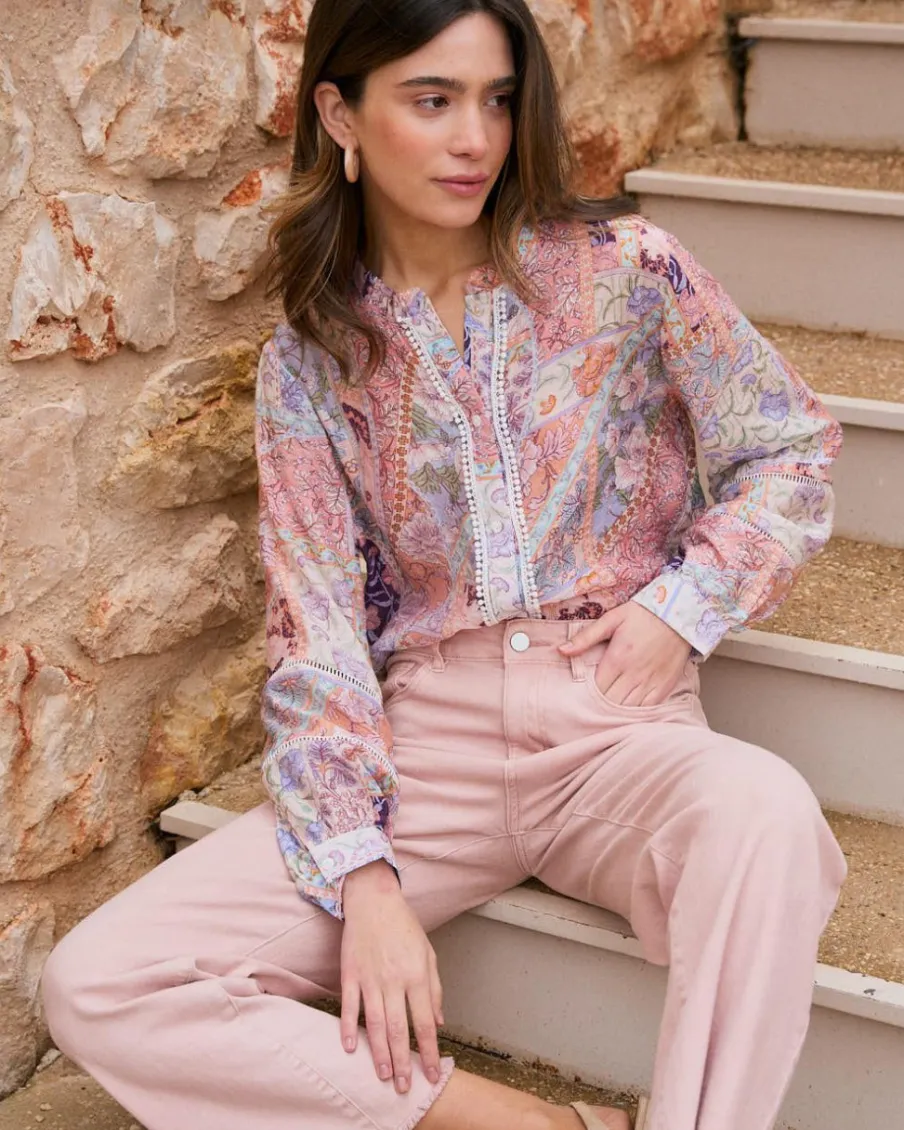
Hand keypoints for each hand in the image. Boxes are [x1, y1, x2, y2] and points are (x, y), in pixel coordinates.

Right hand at [340, 860, 443, 1095]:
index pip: (425, 1022)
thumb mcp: (428, 954)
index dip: (430, 1051)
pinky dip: (349, 1028)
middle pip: (399, 1029)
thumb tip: (439, 1022)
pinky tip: (350, 1047)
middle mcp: (394, 979)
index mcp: (417, 975)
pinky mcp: (350, 974)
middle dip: (403, 1062)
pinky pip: (349, 1005)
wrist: (374, 900)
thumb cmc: (404, 927)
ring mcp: (370, 977)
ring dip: (379, 1052)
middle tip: (403, 1087)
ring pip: (375, 1023)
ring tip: (382, 1076)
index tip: (431, 1074)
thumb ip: (434, 989)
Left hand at [559, 601, 691, 705]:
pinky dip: (636, 715)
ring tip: (604, 717)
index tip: (578, 700)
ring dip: (615, 715)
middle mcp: (634, 674)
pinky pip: (648, 709)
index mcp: (617, 658)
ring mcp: (651, 682)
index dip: (585, 697)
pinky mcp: (665, 686)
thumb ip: (585, 638)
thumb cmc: (643, 614)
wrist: (679, 614)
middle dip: (598, 709)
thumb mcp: (611, 619)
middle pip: (610, 703)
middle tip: (588, 712)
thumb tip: (561, 651)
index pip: (596, 689)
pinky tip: (627, 716)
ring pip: (628, 710)